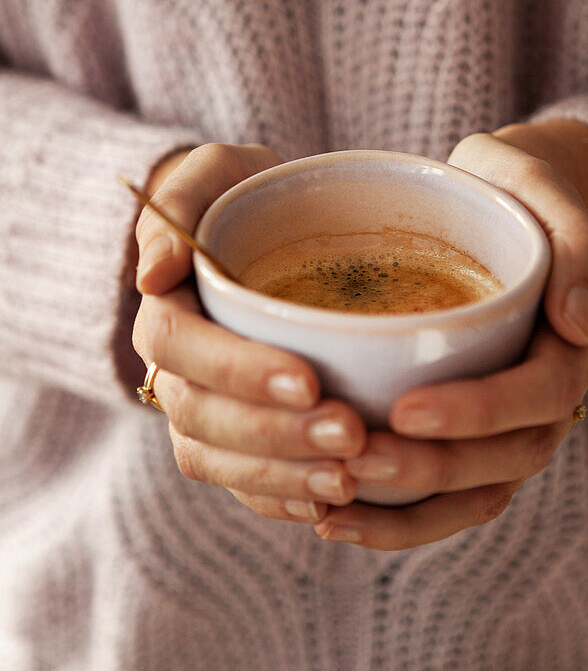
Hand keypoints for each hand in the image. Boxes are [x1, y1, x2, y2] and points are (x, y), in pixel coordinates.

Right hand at [132, 143, 366, 523]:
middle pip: (201, 416)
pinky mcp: (236, 442)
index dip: (237, 369)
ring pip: (219, 461)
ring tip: (352, 477)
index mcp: (167, 305)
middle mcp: (175, 368)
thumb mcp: (217, 170)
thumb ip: (181, 197)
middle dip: (275, 433)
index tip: (309, 377)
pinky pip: (242, 486)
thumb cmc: (248, 192)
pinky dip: (282, 499)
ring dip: (283, 476)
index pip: (181, 346)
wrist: (270, 225)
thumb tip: (152, 275)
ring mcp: (202, 410)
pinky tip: (332, 501)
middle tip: (352, 433)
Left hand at [310, 122, 587, 549]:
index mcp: (569, 343)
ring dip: (405, 509)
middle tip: (355, 457)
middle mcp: (545, 400)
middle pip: (507, 459)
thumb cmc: (506, 190)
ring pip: (473, 495)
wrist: (489, 206)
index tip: (406, 407)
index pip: (542, 394)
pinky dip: (392, 520)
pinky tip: (327, 519)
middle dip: (431, 467)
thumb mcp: (539, 185)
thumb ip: (573, 242)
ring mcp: (507, 428)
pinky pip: (443, 501)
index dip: (480, 410)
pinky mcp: (466, 442)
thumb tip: (575, 323)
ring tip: (331, 509)